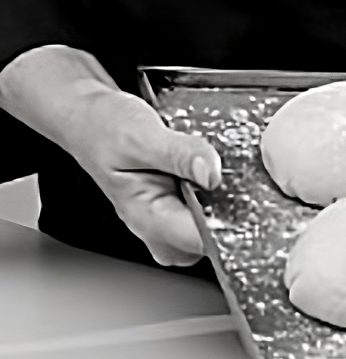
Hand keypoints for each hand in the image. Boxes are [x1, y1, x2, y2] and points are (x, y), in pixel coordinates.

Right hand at [0, 44, 219, 265]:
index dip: (225, 222)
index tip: (243, 200)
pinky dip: (216, 191)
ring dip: (222, 202)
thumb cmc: (102, 128)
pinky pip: (205, 208)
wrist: (89, 115)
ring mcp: (167, 216)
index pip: (196, 240)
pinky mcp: (176, 202)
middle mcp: (157, 224)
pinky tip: (210, 168)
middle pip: (207, 244)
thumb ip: (179, 154)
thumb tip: (211, 172)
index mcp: (145, 216)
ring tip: (213, 169)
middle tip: (231, 180)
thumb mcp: (141, 135)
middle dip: (227, 215)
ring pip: (208, 227)